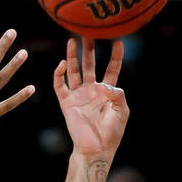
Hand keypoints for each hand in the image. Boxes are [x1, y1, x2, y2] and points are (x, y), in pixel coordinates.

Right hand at [53, 39, 128, 166]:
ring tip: (72, 40)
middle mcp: (91, 90)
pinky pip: (60, 85)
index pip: (111, 69)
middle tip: (88, 32)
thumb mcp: (122, 111)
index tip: (118, 42)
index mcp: (107, 92)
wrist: (96, 149)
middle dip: (89, 49)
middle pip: (89, 65)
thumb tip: (105, 84)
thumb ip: (118, 94)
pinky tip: (62, 64)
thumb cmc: (111, 133)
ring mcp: (78, 95)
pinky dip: (59, 74)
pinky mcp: (67, 102)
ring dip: (72, 56)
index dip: (115, 57)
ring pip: (74, 71)